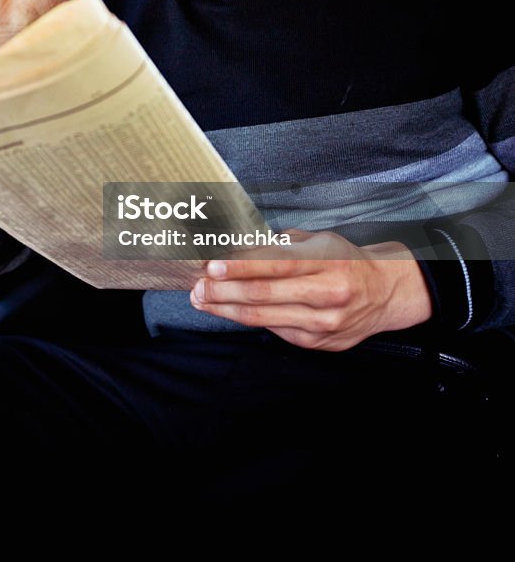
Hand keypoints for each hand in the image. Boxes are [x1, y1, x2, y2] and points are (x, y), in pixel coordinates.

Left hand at [190, 231, 432, 350]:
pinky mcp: (317, 342)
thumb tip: (237, 247)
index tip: (212, 266)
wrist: (385, 293)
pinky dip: (249, 319)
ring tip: (202, 300)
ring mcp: (323, 323)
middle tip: (197, 287)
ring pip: (264, 318)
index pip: (276, 264)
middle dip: (224, 292)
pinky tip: (229, 311)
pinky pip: (275, 330)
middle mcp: (327, 294)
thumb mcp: (319, 241)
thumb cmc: (345, 260)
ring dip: (227, 309)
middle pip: (265, 294)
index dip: (241, 266)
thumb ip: (282, 246)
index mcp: (327, 262)